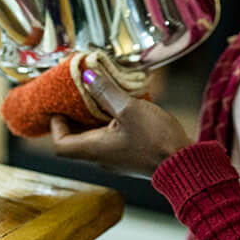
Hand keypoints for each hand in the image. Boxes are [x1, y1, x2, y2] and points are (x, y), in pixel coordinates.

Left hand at [49, 69, 193, 176]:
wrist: (184, 163)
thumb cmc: (157, 140)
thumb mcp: (129, 109)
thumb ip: (106, 92)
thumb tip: (88, 76)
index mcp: (95, 148)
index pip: (61, 145)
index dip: (55, 126)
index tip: (58, 107)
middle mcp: (102, 156)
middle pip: (77, 139)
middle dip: (75, 116)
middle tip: (77, 94)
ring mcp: (117, 156)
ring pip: (96, 136)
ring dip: (94, 116)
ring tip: (99, 93)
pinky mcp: (132, 153)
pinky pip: (112, 136)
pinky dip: (110, 120)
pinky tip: (121, 104)